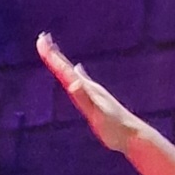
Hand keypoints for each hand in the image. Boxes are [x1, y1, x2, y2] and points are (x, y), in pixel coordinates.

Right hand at [38, 31, 148, 153]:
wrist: (133, 135)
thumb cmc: (114, 127)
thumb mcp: (97, 113)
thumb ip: (84, 97)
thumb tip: (73, 82)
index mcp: (86, 89)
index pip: (64, 69)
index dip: (52, 55)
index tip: (41, 40)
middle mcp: (89, 87)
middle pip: (67, 67)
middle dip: (54, 54)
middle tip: (43, 38)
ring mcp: (93, 92)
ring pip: (73, 72)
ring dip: (62, 62)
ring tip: (55, 53)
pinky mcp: (95, 99)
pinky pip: (81, 82)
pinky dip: (75, 74)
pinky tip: (78, 72)